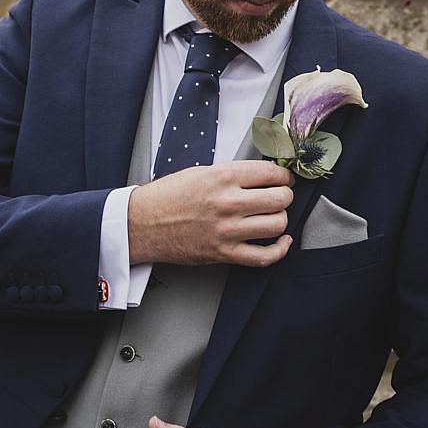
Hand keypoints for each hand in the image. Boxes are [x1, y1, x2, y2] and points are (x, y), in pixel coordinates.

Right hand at [128, 160, 294, 267]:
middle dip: (284, 196)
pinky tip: (281, 241)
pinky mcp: (224, 253)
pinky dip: (280, 249)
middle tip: (279, 196)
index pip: (272, 174)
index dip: (284, 176)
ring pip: (277, 224)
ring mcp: (227, 230)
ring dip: (280, 219)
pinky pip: (264, 256)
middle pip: (280, 198)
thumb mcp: (202, 172)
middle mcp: (227, 202)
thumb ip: (234, 174)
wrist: (143, 223)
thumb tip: (266, 176)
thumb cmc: (169, 196)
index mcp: (222, 177)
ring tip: (272, 216)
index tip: (284, 179)